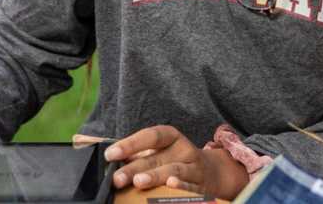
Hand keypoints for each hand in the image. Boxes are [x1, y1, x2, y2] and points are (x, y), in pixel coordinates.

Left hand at [105, 125, 249, 199]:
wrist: (212, 173)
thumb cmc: (174, 161)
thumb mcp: (160, 152)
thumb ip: (138, 155)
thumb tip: (111, 162)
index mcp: (171, 137)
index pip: (151, 136)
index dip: (130, 143)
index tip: (110, 154)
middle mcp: (184, 149)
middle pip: (157, 157)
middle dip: (135, 168)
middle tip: (116, 178)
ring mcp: (194, 167)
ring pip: (174, 170)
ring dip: (155, 176)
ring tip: (138, 182)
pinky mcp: (202, 185)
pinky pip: (191, 186)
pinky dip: (181, 186)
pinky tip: (170, 185)